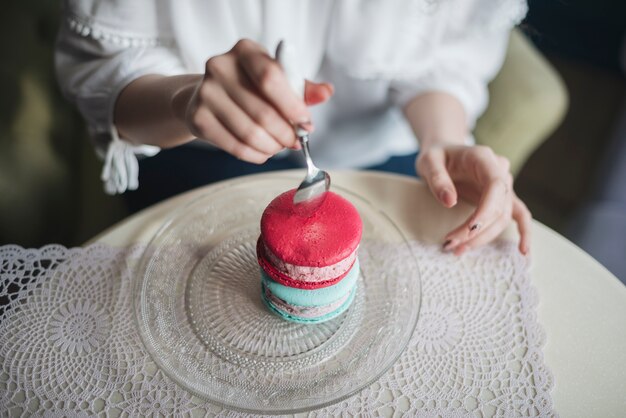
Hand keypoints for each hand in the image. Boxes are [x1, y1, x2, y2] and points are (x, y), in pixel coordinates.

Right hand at [183, 39, 332, 162]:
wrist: (205, 95)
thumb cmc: (249, 87)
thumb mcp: (277, 80)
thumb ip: (302, 88)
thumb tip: (326, 92)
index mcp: (245, 51)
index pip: (271, 78)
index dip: (293, 106)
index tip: (306, 124)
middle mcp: (220, 66)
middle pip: (263, 111)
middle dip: (286, 133)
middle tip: (295, 141)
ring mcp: (206, 92)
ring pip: (250, 132)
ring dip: (273, 147)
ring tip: (280, 147)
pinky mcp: (198, 118)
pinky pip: (235, 146)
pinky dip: (256, 155)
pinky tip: (263, 153)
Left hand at [416, 144, 531, 254]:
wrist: (442, 154)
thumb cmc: (436, 156)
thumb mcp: (428, 161)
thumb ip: (438, 179)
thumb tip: (450, 202)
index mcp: (483, 158)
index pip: (495, 185)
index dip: (486, 211)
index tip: (469, 229)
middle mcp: (499, 170)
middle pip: (498, 206)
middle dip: (476, 230)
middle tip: (451, 243)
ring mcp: (503, 185)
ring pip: (503, 216)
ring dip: (484, 237)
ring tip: (458, 250)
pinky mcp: (501, 197)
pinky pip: (519, 215)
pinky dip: (524, 232)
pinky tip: (524, 251)